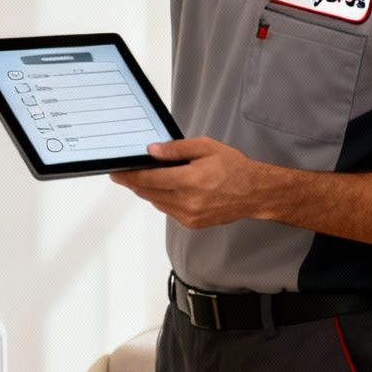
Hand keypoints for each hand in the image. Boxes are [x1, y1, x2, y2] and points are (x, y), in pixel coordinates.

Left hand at [109, 139, 275, 229]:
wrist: (254, 193)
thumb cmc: (234, 168)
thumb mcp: (206, 147)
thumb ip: (177, 149)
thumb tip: (153, 151)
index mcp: (190, 180)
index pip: (149, 179)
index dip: (129, 175)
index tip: (117, 171)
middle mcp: (187, 201)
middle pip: (148, 193)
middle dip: (133, 183)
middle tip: (123, 173)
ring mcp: (189, 216)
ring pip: (156, 202)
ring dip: (147, 191)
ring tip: (144, 178)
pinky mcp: (192, 223)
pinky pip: (168, 210)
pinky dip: (162, 199)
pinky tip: (165, 189)